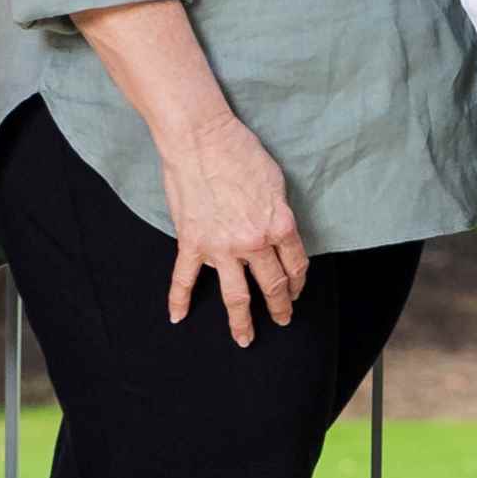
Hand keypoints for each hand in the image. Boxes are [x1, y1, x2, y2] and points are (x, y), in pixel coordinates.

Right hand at [153, 107, 309, 343]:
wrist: (201, 139)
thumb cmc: (242, 152)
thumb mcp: (276, 184)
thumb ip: (278, 215)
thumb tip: (277, 233)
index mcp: (280, 226)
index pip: (296, 264)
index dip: (299, 281)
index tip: (297, 290)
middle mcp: (254, 243)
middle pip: (272, 285)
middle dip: (280, 307)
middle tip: (284, 320)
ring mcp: (220, 247)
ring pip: (235, 296)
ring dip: (242, 321)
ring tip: (245, 339)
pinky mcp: (191, 243)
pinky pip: (184, 279)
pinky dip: (178, 300)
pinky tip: (177, 317)